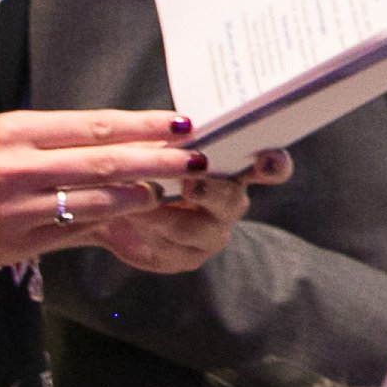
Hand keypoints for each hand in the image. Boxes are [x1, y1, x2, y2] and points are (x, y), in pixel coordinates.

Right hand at [0, 110, 228, 271]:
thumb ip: (52, 139)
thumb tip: (117, 138)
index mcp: (15, 131)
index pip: (94, 126)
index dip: (144, 126)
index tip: (182, 124)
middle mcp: (17, 167)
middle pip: (104, 162)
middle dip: (158, 162)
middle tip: (197, 159)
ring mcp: (16, 209)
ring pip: (95, 201)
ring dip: (139, 196)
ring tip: (172, 190)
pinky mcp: (15, 244)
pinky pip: (73, 232)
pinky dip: (106, 222)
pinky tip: (131, 217)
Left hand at [87, 153, 281, 275]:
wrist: (112, 203)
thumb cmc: (141, 165)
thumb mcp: (156, 144)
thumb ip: (173, 140)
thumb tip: (180, 128)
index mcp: (232, 169)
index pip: (271, 167)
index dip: (274, 165)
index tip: (266, 159)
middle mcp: (230, 202)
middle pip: (233, 201)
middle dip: (210, 193)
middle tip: (190, 185)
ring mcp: (212, 233)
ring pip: (195, 229)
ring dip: (161, 214)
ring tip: (135, 200)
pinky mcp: (188, 257)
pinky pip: (170, 248)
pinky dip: (147, 231)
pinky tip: (131, 217)